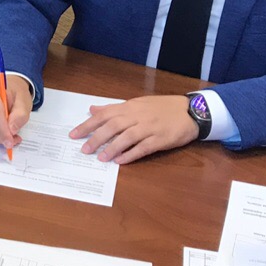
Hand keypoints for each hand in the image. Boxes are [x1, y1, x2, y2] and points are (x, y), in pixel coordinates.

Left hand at [69, 95, 197, 164]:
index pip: (104, 114)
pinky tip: (120, 161)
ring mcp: (150, 127)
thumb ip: (114, 108)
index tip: (74, 134)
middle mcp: (138, 116)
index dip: (88, 124)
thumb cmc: (162, 107)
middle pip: (113, 126)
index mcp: (130, 106)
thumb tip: (93, 109)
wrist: (191, 111)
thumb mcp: (137, 103)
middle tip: (84, 150)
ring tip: (101, 158)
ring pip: (127, 137)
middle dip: (96, 138)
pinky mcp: (161, 139)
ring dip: (112, 148)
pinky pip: (143, 148)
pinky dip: (131, 154)